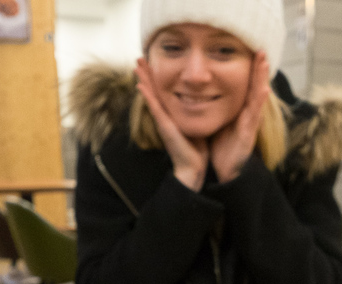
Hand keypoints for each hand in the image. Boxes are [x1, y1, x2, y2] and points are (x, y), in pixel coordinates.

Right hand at [135, 58, 208, 191]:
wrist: (193, 168)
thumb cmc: (196, 150)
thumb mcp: (196, 125)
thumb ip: (197, 113)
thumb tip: (204, 101)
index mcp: (172, 115)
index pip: (163, 92)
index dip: (157, 78)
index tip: (152, 62)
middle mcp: (165, 116)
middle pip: (153, 90)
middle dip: (146, 74)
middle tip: (139, 57)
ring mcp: (163, 121)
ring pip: (151, 96)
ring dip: (143, 80)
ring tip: (137, 65)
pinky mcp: (165, 127)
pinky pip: (155, 108)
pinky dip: (148, 97)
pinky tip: (141, 85)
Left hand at [210, 52, 269, 183]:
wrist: (223, 172)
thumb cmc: (220, 148)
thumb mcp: (216, 121)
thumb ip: (214, 106)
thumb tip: (202, 91)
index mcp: (238, 110)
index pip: (244, 85)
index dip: (249, 69)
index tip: (250, 51)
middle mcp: (246, 114)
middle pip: (254, 86)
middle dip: (258, 68)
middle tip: (260, 48)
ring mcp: (249, 123)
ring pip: (257, 96)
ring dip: (262, 78)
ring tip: (265, 61)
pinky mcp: (248, 133)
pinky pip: (254, 114)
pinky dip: (259, 101)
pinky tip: (263, 89)